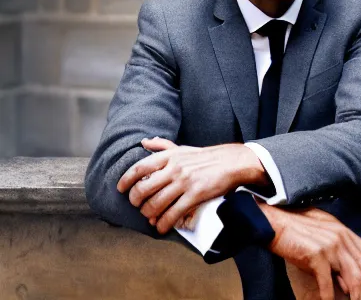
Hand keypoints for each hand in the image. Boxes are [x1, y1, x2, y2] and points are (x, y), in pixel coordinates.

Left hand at [117, 137, 266, 234]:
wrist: (231, 162)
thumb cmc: (204, 157)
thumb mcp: (182, 147)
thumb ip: (162, 145)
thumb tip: (144, 141)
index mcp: (169, 156)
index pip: (139, 167)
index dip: (126, 180)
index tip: (120, 189)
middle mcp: (174, 168)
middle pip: (143, 189)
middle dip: (135, 201)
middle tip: (137, 206)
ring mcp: (184, 182)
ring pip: (156, 204)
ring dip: (148, 215)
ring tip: (149, 217)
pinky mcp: (195, 195)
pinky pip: (173, 214)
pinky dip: (163, 224)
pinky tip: (161, 227)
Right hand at [259, 202, 360, 299]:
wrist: (275, 223)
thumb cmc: (295, 232)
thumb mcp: (322, 237)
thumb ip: (337, 253)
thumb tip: (346, 281)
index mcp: (343, 231)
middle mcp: (341, 236)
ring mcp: (331, 244)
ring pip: (353, 278)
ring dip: (356, 297)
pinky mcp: (318, 254)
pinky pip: (328, 283)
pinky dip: (329, 298)